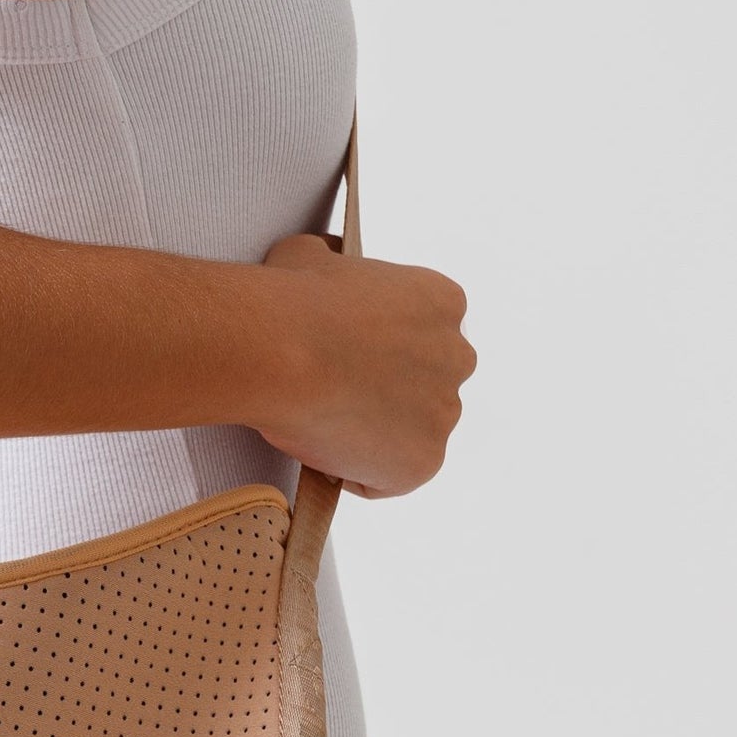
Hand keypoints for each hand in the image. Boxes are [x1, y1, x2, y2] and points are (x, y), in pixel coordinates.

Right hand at [255, 234, 474, 498]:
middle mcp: (458, 358)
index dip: (376, 352)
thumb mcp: (311, 256)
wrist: (279, 350)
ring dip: (372, 436)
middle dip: (384, 395)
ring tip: (319, 424)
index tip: (342, 359)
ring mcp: (444, 414)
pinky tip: (322, 452)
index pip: (421, 335)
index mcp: (443, 302)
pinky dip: (357, 475)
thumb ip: (332, 266)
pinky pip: (389, 480)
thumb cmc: (289, 299)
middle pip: (424, 388)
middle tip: (330, 395)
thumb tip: (319, 263)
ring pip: (409, 436)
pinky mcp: (423, 463)